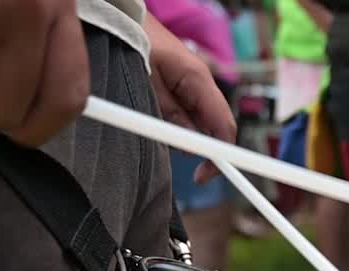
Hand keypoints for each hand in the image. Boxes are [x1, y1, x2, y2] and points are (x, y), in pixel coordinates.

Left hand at [145, 15, 237, 183]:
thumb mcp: (147, 84)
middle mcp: (202, 83)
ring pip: (196, 122)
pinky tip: (151, 107)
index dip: (220, 156)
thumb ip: (171, 115)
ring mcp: (194, 84)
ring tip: (148, 114)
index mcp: (199, 81)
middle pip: (212, 128)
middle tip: (162, 139)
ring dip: (177, 129)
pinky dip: (171, 119)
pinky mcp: (182, 84)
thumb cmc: (134, 42)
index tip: (203, 175)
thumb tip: (189, 145)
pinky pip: (184, 111)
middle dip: (192, 142)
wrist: (124, 16)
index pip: (224, 127)